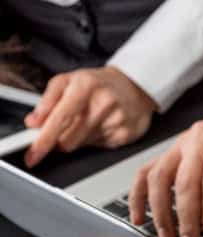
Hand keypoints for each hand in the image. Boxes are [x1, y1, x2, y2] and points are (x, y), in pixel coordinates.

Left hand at [24, 66, 155, 166]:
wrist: (135, 86)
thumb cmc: (98, 84)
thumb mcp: (68, 81)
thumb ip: (47, 101)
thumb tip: (33, 123)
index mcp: (85, 87)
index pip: (59, 119)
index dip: (43, 140)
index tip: (33, 155)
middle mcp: (103, 103)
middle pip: (68, 140)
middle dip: (61, 138)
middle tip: (68, 125)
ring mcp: (117, 121)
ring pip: (82, 145)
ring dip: (80, 137)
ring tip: (91, 120)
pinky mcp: (126, 135)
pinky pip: (99, 147)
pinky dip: (97, 138)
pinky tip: (104, 124)